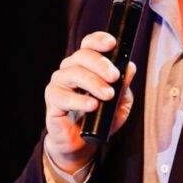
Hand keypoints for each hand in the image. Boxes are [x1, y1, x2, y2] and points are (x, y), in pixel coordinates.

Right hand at [44, 31, 134, 172]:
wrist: (82, 143)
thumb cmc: (101, 117)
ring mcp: (59, 83)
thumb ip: (124, 85)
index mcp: (86, 64)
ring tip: (108, 95)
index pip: (89, 44)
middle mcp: (70, 69)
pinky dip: (79, 100)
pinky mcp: (52, 100)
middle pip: (82, 55)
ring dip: (93, 83)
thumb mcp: (120, 102)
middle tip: (115, 77)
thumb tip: (130, 67)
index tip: (112, 44)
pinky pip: (63, 96)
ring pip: (74, 73)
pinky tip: (92, 105)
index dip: (99, 40)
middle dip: (101, 64)